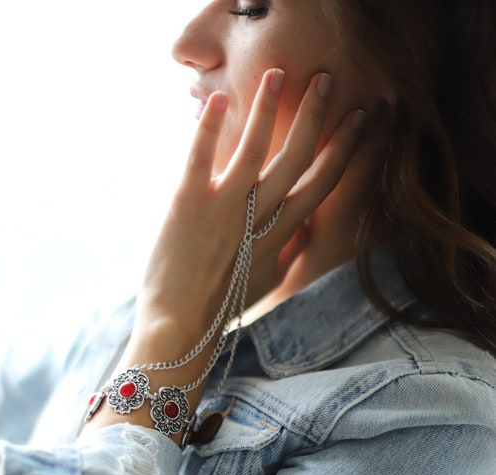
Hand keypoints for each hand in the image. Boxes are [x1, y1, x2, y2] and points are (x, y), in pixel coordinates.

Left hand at [135, 68, 366, 339]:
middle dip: (316, 117)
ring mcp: (224, 212)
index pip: (321, 184)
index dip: (343, 148)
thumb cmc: (220, 310)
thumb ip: (287, 254)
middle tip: (326, 80)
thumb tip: (304, 233)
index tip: (359, 118)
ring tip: (277, 76)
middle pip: (298, 160)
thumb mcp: (265, 284)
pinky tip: (216, 101)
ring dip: (269, 111)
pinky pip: (201, 160)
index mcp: (279, 236)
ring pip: (256, 152)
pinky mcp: (188, 208)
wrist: (180, 331)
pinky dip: (208, 130)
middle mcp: (258, 220)